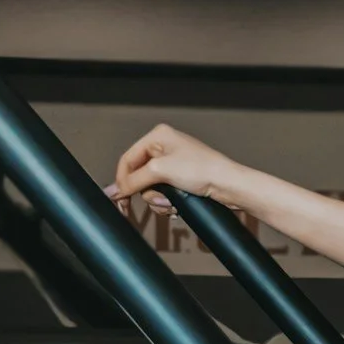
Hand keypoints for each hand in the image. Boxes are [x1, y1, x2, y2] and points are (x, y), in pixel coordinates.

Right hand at [110, 124, 248, 217]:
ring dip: (160, 201)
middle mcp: (164, 148)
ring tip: (173, 203)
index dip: (122, 181)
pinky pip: (164, 194)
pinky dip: (169, 204)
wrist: (230, 185)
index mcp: (157, 136)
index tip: (120, 200)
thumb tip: (112, 191)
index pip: (127, 160)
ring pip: (151, 189)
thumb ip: (133, 181)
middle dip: (149, 193)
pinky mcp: (182, 180)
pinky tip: (178, 206)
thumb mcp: (161, 171)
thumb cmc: (203, 170)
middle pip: (139, 177)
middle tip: (160, 200)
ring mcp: (173, 165)